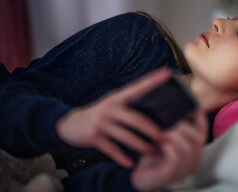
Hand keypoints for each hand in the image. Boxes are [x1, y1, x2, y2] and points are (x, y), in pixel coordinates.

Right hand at [56, 68, 171, 167]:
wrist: (70, 123)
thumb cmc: (99, 115)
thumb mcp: (113, 105)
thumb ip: (130, 108)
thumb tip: (156, 115)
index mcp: (117, 97)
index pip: (138, 87)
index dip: (153, 80)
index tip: (167, 72)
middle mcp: (110, 108)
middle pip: (137, 119)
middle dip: (153, 131)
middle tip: (167, 139)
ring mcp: (101, 122)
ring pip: (127, 137)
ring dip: (142, 147)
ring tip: (154, 153)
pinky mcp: (93, 136)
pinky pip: (112, 150)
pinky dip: (122, 158)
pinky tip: (131, 164)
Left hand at [131, 110, 207, 191]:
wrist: (139, 176)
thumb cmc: (151, 155)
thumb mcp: (162, 136)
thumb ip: (170, 124)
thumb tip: (172, 101)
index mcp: (193, 149)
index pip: (202, 129)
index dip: (197, 115)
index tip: (188, 104)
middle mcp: (192, 160)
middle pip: (197, 138)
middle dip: (182, 127)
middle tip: (167, 123)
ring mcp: (183, 169)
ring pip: (187, 148)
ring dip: (173, 136)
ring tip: (161, 133)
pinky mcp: (171, 175)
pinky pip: (175, 158)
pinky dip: (167, 147)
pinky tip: (159, 145)